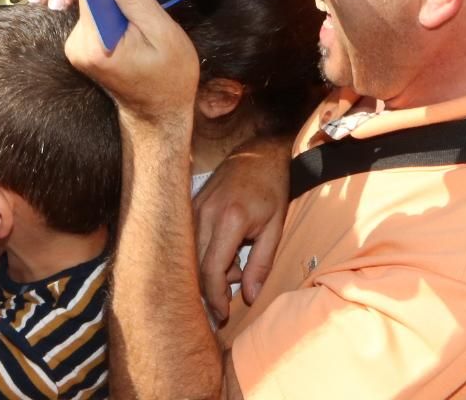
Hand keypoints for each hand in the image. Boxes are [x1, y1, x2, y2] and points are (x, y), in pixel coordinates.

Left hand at [64, 0, 200, 123]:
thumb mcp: (161, 33)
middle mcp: (77, 44)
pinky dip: (110, 8)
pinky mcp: (82, 48)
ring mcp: (77, 47)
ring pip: (91, 3)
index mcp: (95, 42)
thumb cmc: (170, 76)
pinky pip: (94, 16)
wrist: (159, 115)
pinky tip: (129, 10)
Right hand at [192, 137, 289, 320]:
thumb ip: (261, 264)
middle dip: (211, 288)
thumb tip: (250, 297)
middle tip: (230, 299)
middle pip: (196, 265)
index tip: (223, 313)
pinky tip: (227, 253)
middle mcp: (205, 213)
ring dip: (210, 271)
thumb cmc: (271, 188)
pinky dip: (205, 255)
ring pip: (191, 255)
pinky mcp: (191, 205)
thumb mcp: (275, 227)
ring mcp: (194, 207)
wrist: (258, 152)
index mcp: (229, 219)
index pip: (212, 268)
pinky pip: (190, 240)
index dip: (215, 296)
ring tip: (237, 267)